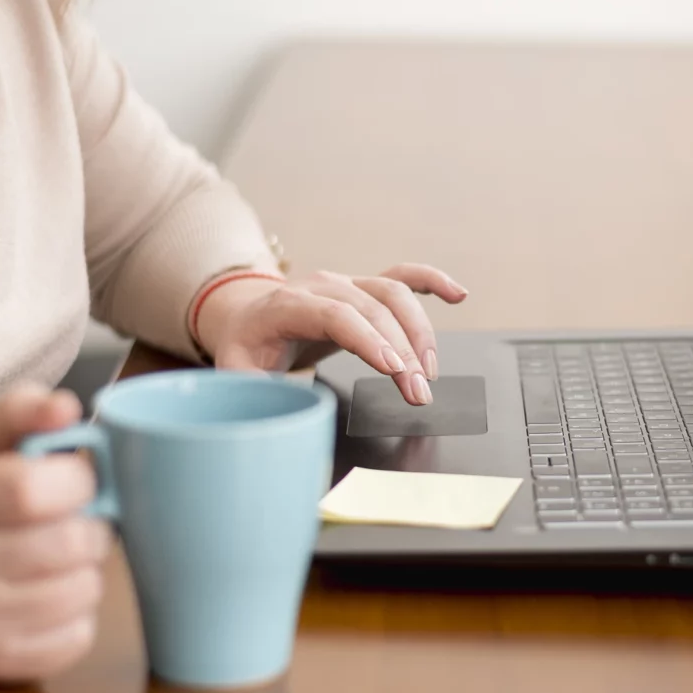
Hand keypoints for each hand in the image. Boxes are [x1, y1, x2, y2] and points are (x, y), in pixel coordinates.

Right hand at [0, 386, 112, 683]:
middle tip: (72, 525)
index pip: (32, 489)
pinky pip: (79, 636)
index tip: (76, 482)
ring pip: (84, 590)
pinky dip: (78, 617)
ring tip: (60, 562)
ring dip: (86, 572)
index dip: (76, 482)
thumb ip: (25, 412)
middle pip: (71, 543)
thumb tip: (66, 406)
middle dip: (90, 528)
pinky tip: (50, 599)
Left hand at [195, 264, 467, 405]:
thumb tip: (279, 416)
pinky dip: (432, 282)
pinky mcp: (363, 287)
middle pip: (373, 309)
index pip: (336, 315)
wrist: (245, 316)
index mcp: (287, 304)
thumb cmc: (245, 348)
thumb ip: (252, 392)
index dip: (369, 340)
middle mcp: (322, 285)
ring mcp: (346, 282)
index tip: (395, 370)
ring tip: (430, 373)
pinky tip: (458, 295)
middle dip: (403, 352)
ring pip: (394, 293)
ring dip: (419, 331)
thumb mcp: (234, 373)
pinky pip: (403, 276)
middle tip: (419, 394)